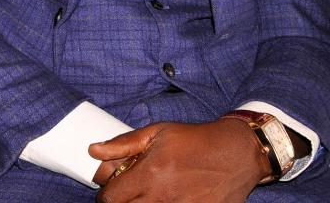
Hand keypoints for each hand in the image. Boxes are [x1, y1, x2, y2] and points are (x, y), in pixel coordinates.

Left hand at [90, 119, 269, 202]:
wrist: (236, 154)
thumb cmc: (195, 140)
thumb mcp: (157, 133)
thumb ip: (123, 144)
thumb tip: (94, 150)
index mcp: (149, 174)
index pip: (111, 198)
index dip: (106, 195)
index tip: (112, 190)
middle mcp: (162, 197)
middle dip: (122, 202)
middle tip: (129, 192)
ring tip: (150, 193)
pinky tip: (169, 197)